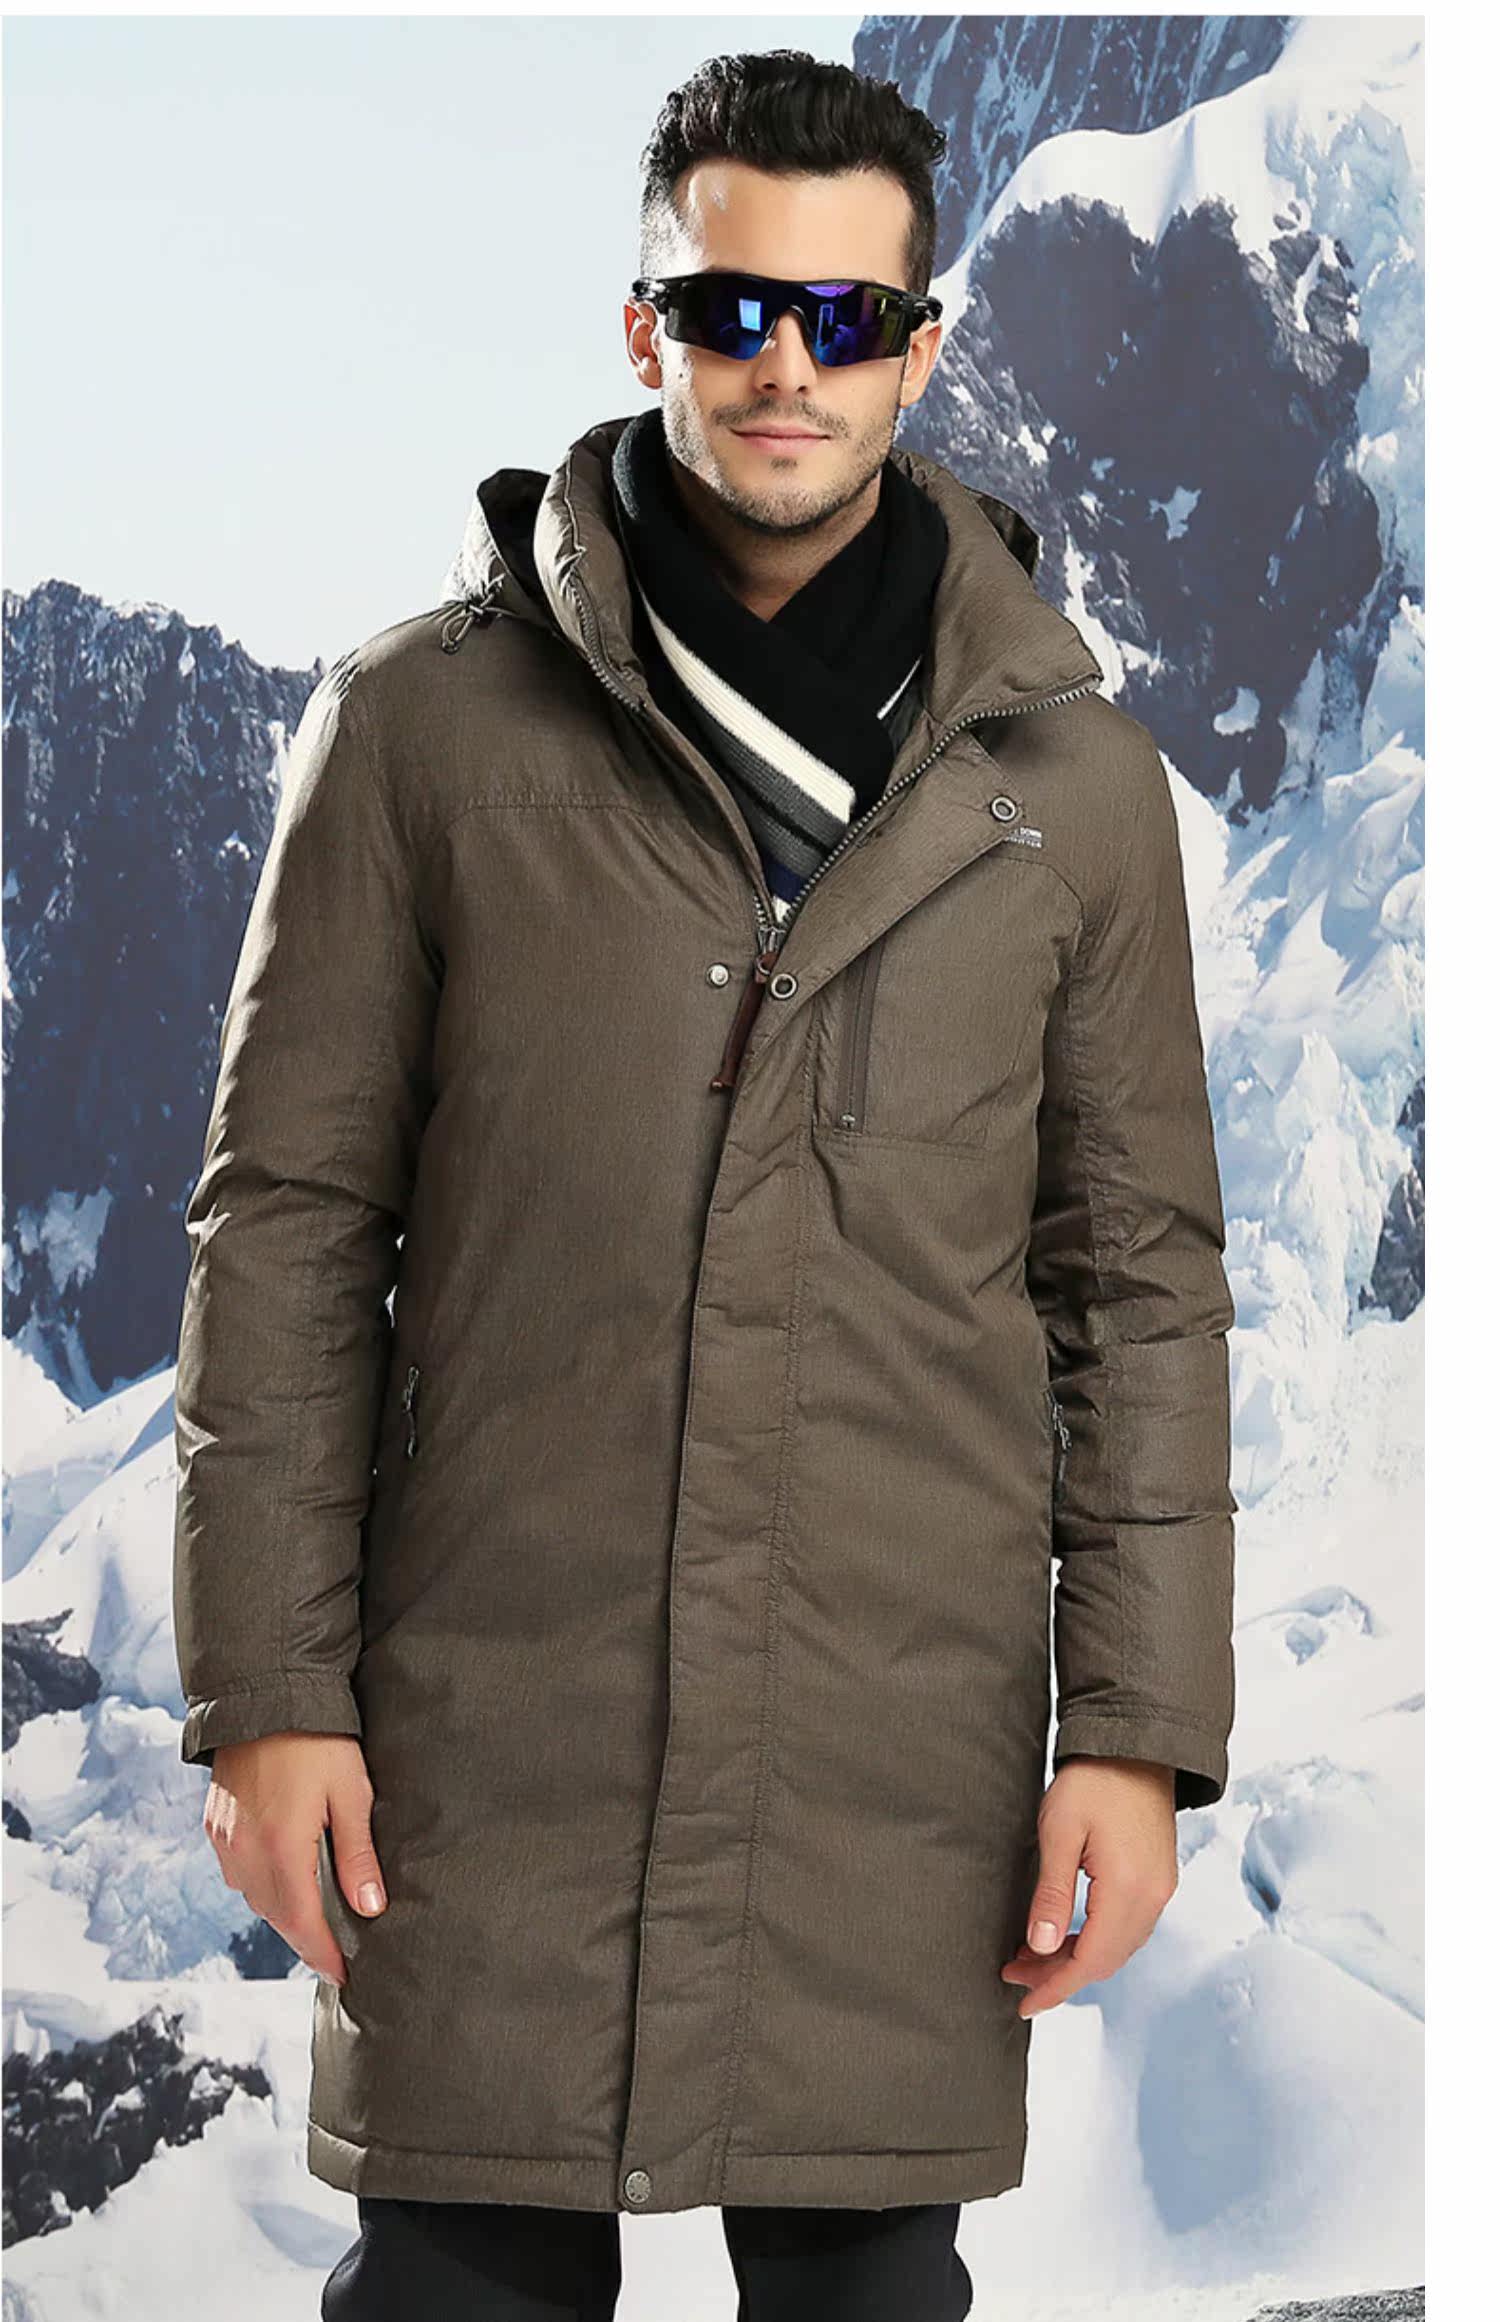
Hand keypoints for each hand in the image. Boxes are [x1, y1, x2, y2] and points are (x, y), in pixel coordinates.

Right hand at [202, 1732, 385, 1985]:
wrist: (263, 1694)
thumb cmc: (317, 1740)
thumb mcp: (351, 1792)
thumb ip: (357, 1854)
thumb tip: (371, 1908)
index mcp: (281, 1849)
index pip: (302, 1923)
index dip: (323, 1954)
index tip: (343, 1976)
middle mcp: (245, 1852)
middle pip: (276, 1916)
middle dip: (305, 1938)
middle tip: (336, 1953)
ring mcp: (225, 1839)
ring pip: (254, 1897)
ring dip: (283, 1913)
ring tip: (316, 1920)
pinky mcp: (215, 1824)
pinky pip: (238, 1873)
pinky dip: (262, 1886)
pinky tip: (286, 1881)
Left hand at [1000, 1757, 1177, 2018]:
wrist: (1135, 1746)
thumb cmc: (1093, 1781)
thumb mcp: (1060, 1833)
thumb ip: (1052, 1894)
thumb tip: (1041, 1947)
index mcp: (1129, 1889)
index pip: (1090, 1960)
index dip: (1055, 1988)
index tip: (1024, 2003)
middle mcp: (1153, 1898)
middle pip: (1106, 1961)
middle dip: (1059, 1976)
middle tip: (1015, 1973)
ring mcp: (1160, 1890)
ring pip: (1117, 1948)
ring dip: (1077, 1959)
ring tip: (1032, 1955)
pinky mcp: (1159, 1880)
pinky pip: (1127, 1929)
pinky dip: (1095, 1941)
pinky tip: (1066, 1934)